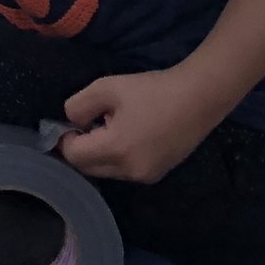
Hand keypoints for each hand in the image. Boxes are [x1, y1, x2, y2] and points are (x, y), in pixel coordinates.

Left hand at [59, 68, 221, 182]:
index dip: (66, 139)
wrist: (198, 98)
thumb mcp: (105, 88)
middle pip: (88, 168)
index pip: (74, 156)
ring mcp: (146, 176)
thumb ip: (78, 107)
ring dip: (99, 154)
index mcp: (116, 150)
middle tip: (89, 123)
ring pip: (106, 171)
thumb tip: (72, 123)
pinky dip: (117, 157)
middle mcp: (130, 171)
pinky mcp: (158, 175)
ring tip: (111, 126)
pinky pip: (125, 171)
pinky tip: (128, 135)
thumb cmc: (151, 91)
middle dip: (81, 149)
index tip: (72, 122)